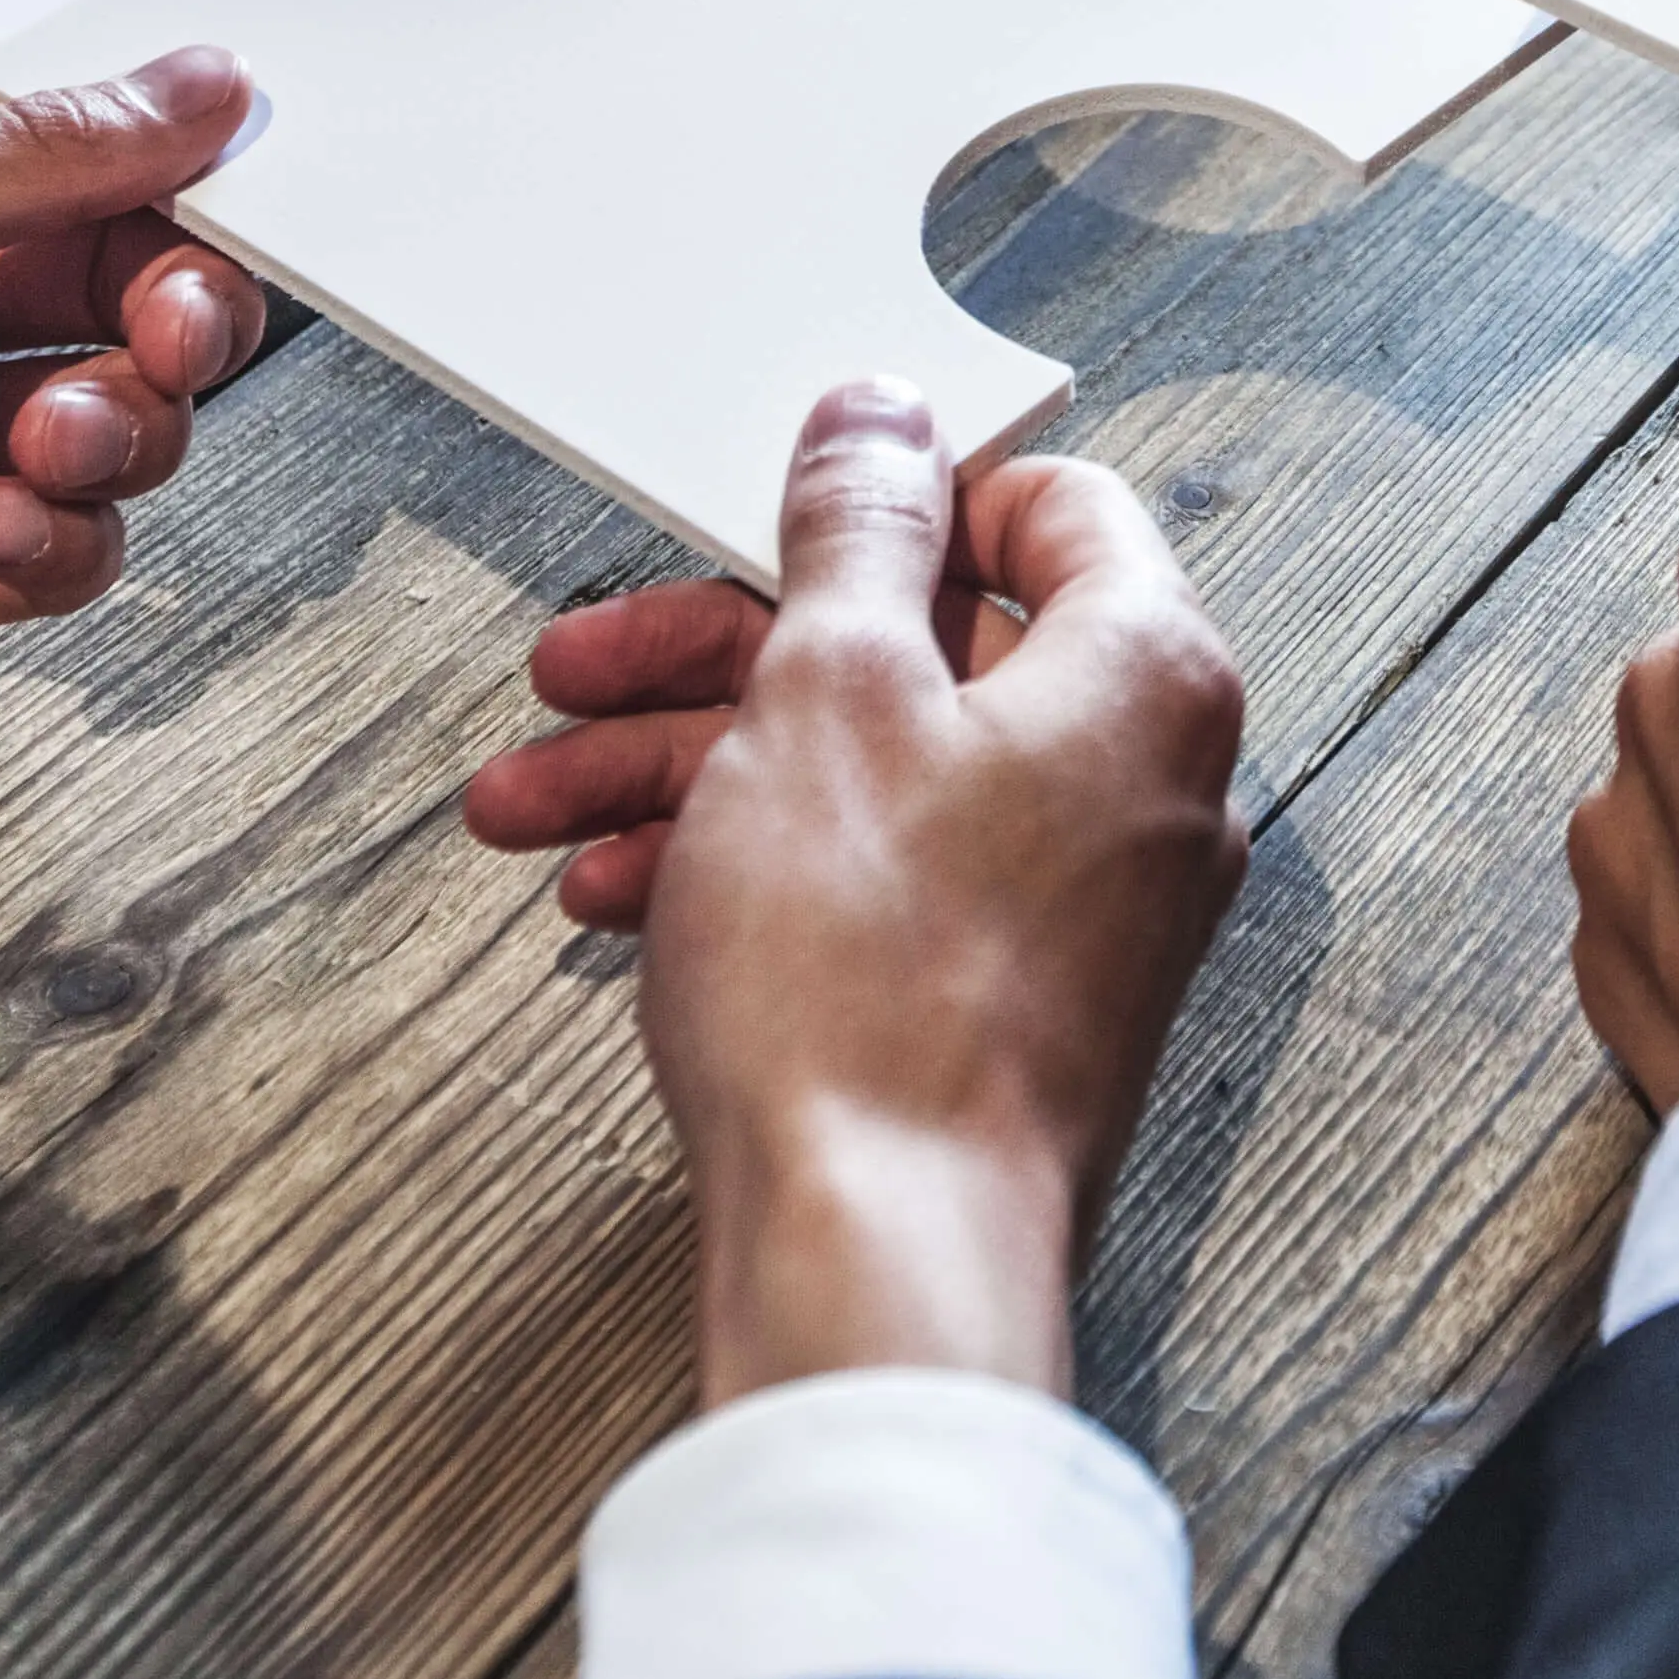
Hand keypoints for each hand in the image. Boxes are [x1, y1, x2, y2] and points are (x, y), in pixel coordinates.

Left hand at [0, 55, 266, 988]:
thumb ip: (39, 152)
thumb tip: (202, 80)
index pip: (82, 160)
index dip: (173, 188)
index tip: (238, 216)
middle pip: (119, 293)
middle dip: (166, 318)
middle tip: (162, 341)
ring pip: (111, 426)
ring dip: (113, 437)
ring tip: (40, 453)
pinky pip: (61, 551)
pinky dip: (55, 546)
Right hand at [462, 383, 1247, 1401]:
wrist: (876, 1258)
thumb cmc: (871, 993)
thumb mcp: (825, 691)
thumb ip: (856, 532)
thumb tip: (882, 420)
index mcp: (1143, 675)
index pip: (1047, 507)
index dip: (894, 496)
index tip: (767, 512)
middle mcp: (1139, 782)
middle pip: (919, 647)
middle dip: (716, 656)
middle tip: (582, 668)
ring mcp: (1080, 903)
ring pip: (869, 771)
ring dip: (689, 769)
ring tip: (535, 806)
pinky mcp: (1009, 998)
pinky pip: (876, 880)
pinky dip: (748, 866)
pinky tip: (612, 897)